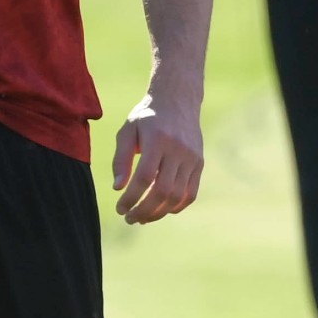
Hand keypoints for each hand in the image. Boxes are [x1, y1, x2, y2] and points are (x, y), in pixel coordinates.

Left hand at [111, 90, 202, 223]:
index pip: (144, 177)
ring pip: (177, 195)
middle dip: (144, 210)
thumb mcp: (128, 130)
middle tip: (129, 218)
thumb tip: (118, 188)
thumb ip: (121, 158)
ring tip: (142, 217)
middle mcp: (178, 149)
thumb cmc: (147, 116)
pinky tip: (161, 210)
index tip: (120, 208)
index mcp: (157, 139)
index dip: (131, 197)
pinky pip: (190, 193)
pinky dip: (176, 207)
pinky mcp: (199, 163)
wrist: (178, 99)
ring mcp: (192, 157)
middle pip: (163, 190)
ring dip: (158, 212)